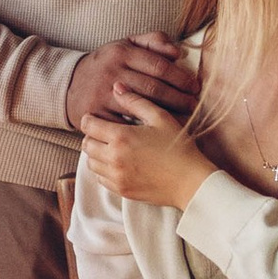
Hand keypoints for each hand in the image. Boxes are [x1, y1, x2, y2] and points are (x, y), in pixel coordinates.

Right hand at [66, 34, 195, 133]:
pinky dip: (143, 128)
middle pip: (153, 88)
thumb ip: (152, 41)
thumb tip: (177, 52)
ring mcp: (103, 94)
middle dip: (178, 98)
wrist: (69, 84)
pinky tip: (160, 131)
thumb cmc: (106, 64)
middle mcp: (112, 72)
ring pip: (141, 107)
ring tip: (184, 118)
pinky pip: (124, 123)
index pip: (158, 65)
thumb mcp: (125, 45)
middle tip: (194, 104)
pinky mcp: (96, 114)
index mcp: (122, 52)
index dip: (180, 77)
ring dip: (166, 114)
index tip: (195, 86)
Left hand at [80, 97, 212, 213]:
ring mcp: (116, 177)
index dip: (91, 119)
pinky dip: (104, 170)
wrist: (191, 182)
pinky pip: (100, 179)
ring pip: (90, 163)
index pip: (88, 125)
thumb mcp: (160, 118)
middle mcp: (113, 158)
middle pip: (86, 144)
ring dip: (97, 154)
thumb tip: (116, 87)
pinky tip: (119, 163)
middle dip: (93, 136)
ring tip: (112, 147)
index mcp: (120, 137)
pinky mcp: (121, 190)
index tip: (99, 118)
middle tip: (106, 132)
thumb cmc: (179, 147)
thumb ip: (135, 101)